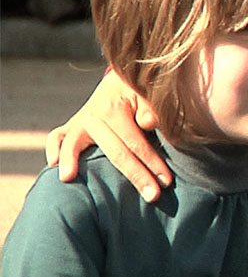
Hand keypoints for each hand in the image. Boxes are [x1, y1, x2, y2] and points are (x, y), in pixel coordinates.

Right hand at [45, 70, 171, 201]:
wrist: (124, 80)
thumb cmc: (142, 91)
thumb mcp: (149, 94)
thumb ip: (150, 107)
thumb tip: (147, 123)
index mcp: (116, 109)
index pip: (136, 142)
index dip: (153, 163)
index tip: (166, 182)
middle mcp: (94, 116)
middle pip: (115, 151)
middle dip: (136, 176)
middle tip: (153, 197)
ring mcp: (81, 121)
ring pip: (76, 145)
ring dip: (73, 162)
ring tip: (69, 179)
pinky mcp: (72, 126)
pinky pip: (57, 136)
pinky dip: (53, 149)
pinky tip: (55, 166)